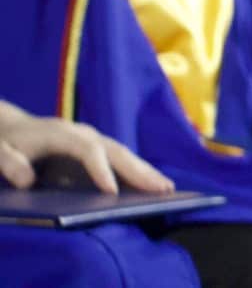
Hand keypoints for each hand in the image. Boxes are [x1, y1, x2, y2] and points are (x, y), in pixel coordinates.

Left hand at [0, 100, 171, 194]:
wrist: (13, 128)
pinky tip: (152, 186)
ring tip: (167, 189)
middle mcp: (84, 133)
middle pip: (116, 150)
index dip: (101, 170)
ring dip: (145, 172)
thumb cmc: (6, 142)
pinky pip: (119, 161)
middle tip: (162, 189)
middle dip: (139, 170)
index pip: (88, 149)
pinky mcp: (95, 151)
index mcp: (62, 133)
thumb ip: (9, 163)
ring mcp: (92, 140)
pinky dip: (137, 172)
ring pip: (123, 155)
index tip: (110, 193)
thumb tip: (27, 181)